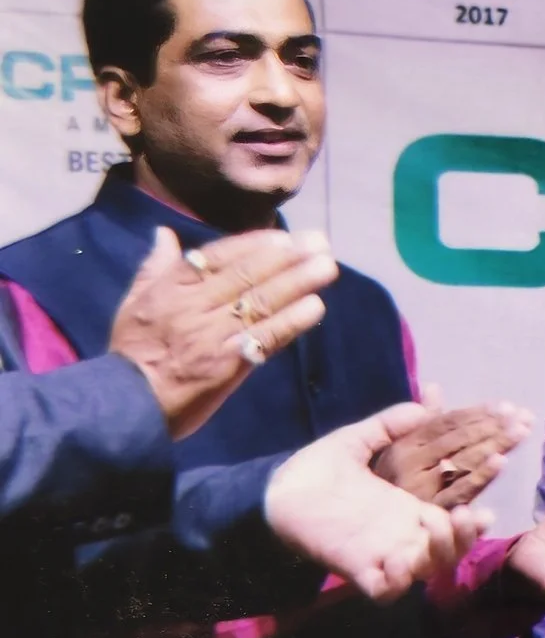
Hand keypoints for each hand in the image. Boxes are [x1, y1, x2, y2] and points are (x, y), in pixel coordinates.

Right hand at [107, 227, 337, 437]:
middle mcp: (193, 307)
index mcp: (170, 288)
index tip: (284, 236)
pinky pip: (264, 338)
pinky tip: (315, 307)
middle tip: (321, 243)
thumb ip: (154, 267)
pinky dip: (291, 322)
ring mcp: (212, 335)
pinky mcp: (227, 364)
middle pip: (246, 275)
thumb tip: (165, 234)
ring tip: (327, 268)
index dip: (253, 244)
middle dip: (286, 257)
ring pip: (259, 302)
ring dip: (297, 283)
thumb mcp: (133, 303)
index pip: (217, 257)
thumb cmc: (131, 353)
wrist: (124, 403)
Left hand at [264, 402, 487, 600]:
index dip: (474, 521)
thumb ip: (388, 425)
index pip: (454, 523)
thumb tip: (421, 402)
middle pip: (450, 552)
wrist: (273, 490)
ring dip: (439, 553)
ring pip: (426, 571)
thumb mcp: (357, 440)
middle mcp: (402, 536)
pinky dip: (396, 581)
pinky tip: (395, 559)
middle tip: (465, 514)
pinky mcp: (356, 569)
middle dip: (465, 537)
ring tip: (432, 524)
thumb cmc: (315, 469)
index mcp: (408, 510)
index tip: (485, 510)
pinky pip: (385, 590)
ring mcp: (382, 554)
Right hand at [371, 388, 530, 506]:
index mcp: (403, 445)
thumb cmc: (384, 487)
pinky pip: (459, 491)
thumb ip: (420, 422)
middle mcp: (411, 463)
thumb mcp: (398, 452)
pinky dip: (481, 475)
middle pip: (459, 440)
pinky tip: (501, 461)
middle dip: (493, 426)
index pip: (446, 424)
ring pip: (464, 461)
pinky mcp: (432, 512)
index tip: (506, 406)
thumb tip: (434, 387)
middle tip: (524, 417)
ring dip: (495, 444)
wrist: (362, 526)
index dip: (477, 413)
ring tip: (522, 431)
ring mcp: (421, 488)